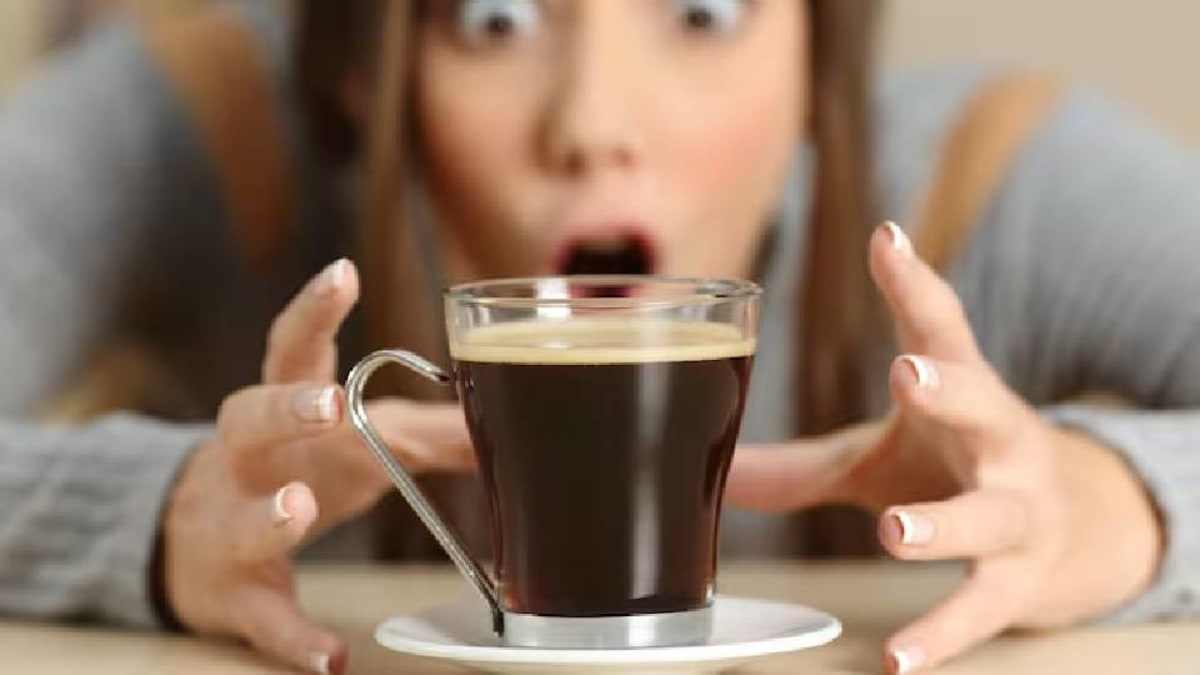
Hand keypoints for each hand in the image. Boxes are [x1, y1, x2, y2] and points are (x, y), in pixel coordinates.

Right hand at [163, 259, 473, 672]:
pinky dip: (295, 638)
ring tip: (299, 507)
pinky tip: (330, 658)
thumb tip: (500, 413)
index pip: (291, 349)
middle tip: (328, 405)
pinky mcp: (233, 593)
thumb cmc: (290, 469)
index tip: (344, 272)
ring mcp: (229, 524)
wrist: (193, 542)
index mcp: (282, 409)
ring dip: (270, 513)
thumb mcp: (350, 441)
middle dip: (284, 411)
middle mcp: (245, 458)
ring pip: (239, 515)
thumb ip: (422, 429)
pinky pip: (263, 616)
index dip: (314, 310)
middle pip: (246, 419)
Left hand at [726, 223, 1162, 672]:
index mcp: (960, 395)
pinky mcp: (1020, 579)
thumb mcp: (879, 456)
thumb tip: (709, 469)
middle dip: (952, 388)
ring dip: (944, 522)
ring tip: (893, 533)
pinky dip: (940, 635)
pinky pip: (979, 609)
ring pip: (991, 515)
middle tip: (912, 371)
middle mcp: (998, 444)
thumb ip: (800, 463)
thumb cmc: (955, 471)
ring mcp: (1018, 512)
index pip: (940, 328)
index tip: (888, 236)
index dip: (914, 283)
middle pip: (985, 406)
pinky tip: (897, 660)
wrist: (1071, 530)